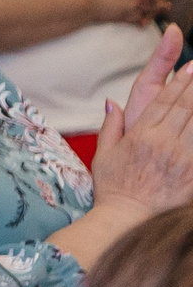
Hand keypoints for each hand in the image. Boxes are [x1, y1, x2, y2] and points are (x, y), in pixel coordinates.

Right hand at [91, 28, 192, 214]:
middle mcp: (163, 144)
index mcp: (141, 136)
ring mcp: (182, 159)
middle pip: (185, 107)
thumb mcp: (103, 155)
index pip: (164, 102)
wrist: (127, 219)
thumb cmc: (113, 187)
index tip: (189, 68)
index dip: (179, 83)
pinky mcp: (192, 173)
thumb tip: (112, 103)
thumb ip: (111, 126)